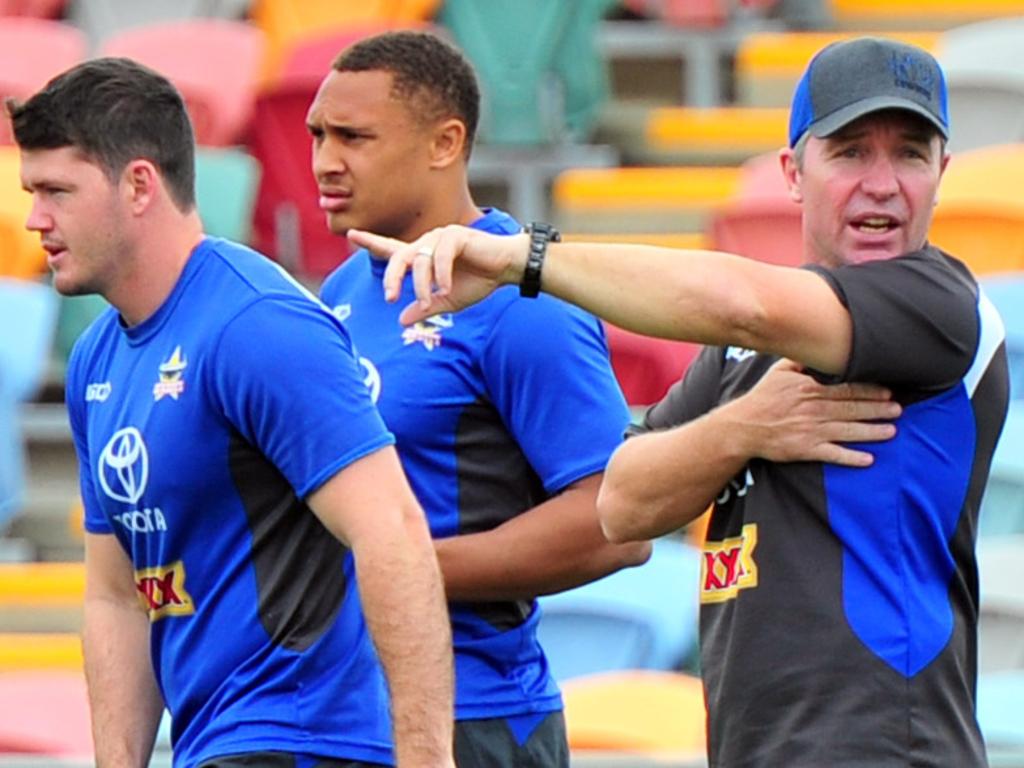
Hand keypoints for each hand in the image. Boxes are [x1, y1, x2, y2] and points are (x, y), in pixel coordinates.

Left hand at [348, 225, 528, 324]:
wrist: (507, 269)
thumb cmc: (479, 281)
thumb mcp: (448, 301)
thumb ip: (425, 308)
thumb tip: (402, 321)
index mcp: (423, 257)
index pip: (393, 249)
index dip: (371, 242)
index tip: (351, 234)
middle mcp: (427, 243)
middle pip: (399, 256)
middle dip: (392, 278)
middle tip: (390, 298)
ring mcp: (440, 237)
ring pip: (419, 260)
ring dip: (421, 284)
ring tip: (428, 301)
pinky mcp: (455, 236)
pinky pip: (439, 256)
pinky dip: (440, 275)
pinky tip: (446, 288)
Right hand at [726, 359, 900, 466]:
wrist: (743, 427)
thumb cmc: (763, 398)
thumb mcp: (779, 372)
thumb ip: (802, 361)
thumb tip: (819, 348)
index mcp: (809, 388)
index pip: (847, 388)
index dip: (870, 390)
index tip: (888, 390)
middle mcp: (813, 408)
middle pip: (852, 408)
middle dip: (878, 409)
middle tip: (898, 409)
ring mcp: (811, 430)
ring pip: (848, 430)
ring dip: (872, 431)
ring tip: (891, 431)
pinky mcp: (806, 449)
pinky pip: (833, 454)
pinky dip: (851, 457)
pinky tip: (869, 459)